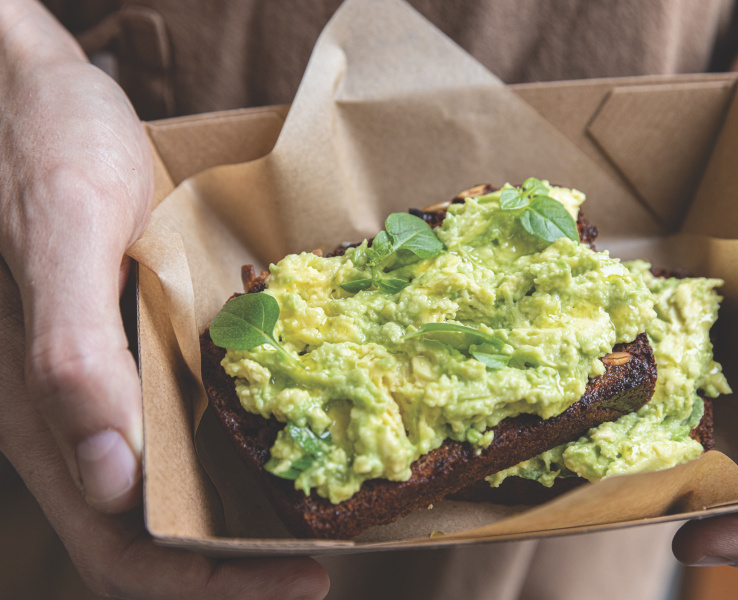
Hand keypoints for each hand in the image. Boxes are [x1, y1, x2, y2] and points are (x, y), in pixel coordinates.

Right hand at [0, 1, 327, 595]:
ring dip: (236, 515)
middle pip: (149, 535)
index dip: (206, 583)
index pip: (119, 547)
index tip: (302, 577)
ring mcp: (97, 389)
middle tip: (324, 556)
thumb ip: (69, 350)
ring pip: (163, 489)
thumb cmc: (42, 150)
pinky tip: (278, 429)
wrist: (31, 98)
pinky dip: (226, 448)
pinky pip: (170, 423)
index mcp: (43, 415)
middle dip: (236, 564)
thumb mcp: (62, 231)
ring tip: (315, 509)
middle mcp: (70, 419)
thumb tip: (106, 478)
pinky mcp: (121, 352)